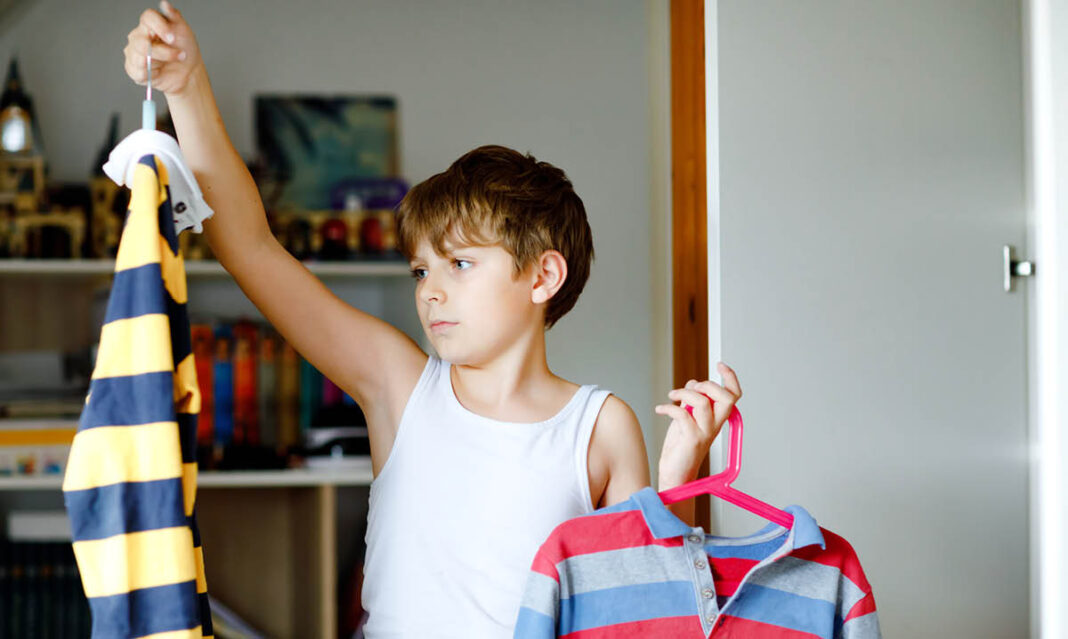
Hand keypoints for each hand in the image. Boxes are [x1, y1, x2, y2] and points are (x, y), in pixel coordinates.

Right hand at [123, 1, 201, 96]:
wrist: (188, 71)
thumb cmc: (184, 49)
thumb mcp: (183, 30)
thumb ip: (173, 16)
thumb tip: (164, 4)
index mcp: (149, 25)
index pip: (147, 18)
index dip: (160, 27)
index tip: (173, 38)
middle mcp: (138, 36)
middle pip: (141, 41)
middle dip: (164, 52)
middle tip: (180, 54)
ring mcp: (133, 52)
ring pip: (140, 57)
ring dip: (162, 62)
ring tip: (172, 62)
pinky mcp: (133, 68)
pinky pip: (138, 71)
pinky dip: (153, 73)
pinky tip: (160, 71)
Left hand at [656, 362, 742, 488]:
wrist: (675, 473)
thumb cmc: (681, 446)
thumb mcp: (688, 417)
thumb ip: (692, 400)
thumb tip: (693, 383)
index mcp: (717, 418)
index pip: (733, 396)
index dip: (730, 378)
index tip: (720, 365)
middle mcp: (715, 425)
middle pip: (726, 398)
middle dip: (708, 385)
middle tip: (691, 387)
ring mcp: (704, 433)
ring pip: (702, 402)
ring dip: (684, 393)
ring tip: (672, 396)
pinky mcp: (692, 439)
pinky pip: (683, 415)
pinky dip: (668, 408)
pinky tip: (660, 410)